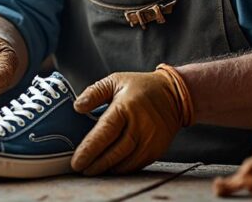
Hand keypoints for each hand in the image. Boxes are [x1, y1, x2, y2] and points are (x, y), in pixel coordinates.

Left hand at [71, 64, 194, 175]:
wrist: (175, 95)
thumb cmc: (140, 87)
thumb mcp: (116, 81)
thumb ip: (95, 92)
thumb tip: (77, 107)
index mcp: (126, 106)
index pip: (105, 131)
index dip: (90, 148)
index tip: (76, 161)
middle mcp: (140, 125)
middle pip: (115, 151)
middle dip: (95, 163)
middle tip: (79, 169)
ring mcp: (150, 139)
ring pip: (125, 162)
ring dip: (107, 168)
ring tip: (91, 170)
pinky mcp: (156, 149)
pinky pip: (136, 165)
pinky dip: (121, 169)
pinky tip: (109, 168)